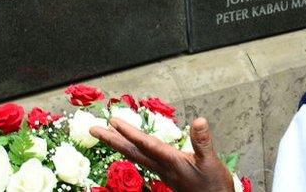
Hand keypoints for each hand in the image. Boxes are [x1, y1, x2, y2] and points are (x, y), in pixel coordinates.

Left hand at [91, 117, 234, 191]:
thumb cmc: (212, 184)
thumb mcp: (210, 161)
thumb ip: (202, 142)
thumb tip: (199, 121)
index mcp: (170, 162)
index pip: (146, 145)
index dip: (130, 133)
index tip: (113, 121)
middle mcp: (161, 167)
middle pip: (132, 151)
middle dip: (112, 139)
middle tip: (93, 129)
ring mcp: (161, 171)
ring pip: (135, 155)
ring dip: (119, 143)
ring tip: (105, 134)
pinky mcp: (165, 173)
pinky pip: (142, 159)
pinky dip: (132, 149)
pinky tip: (129, 146)